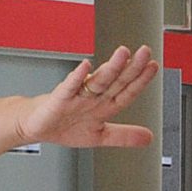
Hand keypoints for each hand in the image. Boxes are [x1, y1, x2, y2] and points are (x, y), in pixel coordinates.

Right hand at [19, 45, 160, 150]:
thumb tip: (149, 137)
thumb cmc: (66, 126)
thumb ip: (124, 135)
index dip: (141, 80)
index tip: (154, 66)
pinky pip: (69, 86)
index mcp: (105, 105)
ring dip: (111, 68)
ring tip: (123, 54)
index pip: (127, 91)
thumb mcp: (101, 136)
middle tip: (145, 53)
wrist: (38, 126)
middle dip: (131, 68)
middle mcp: (94, 97)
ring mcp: (77, 96)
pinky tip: (86, 67)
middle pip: (116, 81)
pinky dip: (77, 77)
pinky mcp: (60, 99)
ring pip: (97, 81)